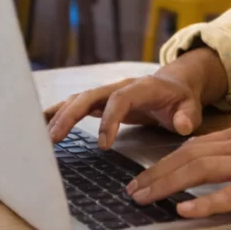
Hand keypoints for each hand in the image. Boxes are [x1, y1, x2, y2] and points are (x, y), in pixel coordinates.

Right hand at [44, 74, 202, 147]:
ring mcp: (108, 92)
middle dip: (70, 115)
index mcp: (142, 87)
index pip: (120, 99)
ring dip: (59, 115)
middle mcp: (120, 86)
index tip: (104, 145)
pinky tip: (39, 122)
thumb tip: (181, 125)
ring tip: (41, 135)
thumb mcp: (191, 107)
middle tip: (54, 139)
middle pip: (90, 96)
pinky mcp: (101, 101)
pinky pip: (76, 104)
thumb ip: (187, 116)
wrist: (176, 84)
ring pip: (79, 99)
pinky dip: (58, 112)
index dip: (110, 120)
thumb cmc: (181, 98)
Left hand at [126, 122, 230, 217]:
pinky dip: (205, 202)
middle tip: (132, 190)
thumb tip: (221, 164)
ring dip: (168, 184)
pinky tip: (186, 211)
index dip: (165, 161)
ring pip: (201, 169)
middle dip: (156, 173)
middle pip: (189, 155)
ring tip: (145, 198)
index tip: (145, 175)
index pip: (194, 145)